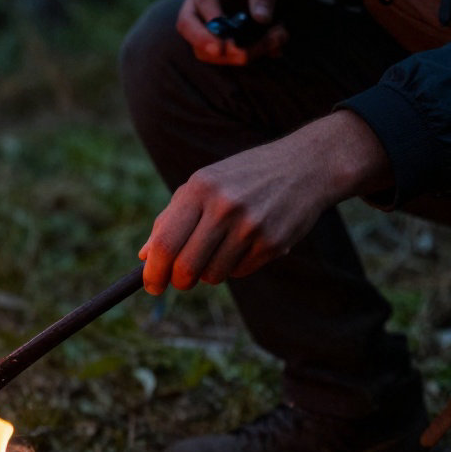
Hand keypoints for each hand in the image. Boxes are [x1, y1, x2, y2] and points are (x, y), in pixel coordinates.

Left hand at [139, 111, 393, 294]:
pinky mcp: (273, 243)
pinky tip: (246, 244)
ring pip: (212, 275)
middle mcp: (223, 207)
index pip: (165, 243)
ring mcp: (251, 226)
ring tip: (219, 251)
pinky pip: (240, 272)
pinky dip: (235, 267)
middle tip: (180, 280)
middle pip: (186, 266)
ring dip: (208, 273)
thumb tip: (144, 256)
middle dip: (179, 280)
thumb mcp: (203, 184)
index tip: (151, 285)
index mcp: (199, 189)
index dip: (153, 272)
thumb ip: (171, 218)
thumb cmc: (243, 177)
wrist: (306, 166)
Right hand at [178, 0, 289, 64]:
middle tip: (221, 51)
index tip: (224, 36)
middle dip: (203, 41)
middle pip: (187, 24)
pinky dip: (245, 56)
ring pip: (202, 47)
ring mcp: (200, 23)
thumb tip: (262, 19)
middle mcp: (197, 1)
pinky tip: (273, 46)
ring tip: (274, 42)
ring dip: (234, 55)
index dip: (213, 18)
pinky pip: (219, 56)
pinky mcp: (210, 40)